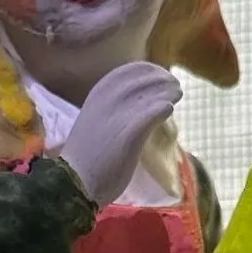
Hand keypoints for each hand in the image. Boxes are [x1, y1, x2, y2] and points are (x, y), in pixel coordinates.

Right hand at [53, 62, 181, 205]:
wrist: (73, 182)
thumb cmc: (86, 158)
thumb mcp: (96, 124)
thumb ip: (112, 113)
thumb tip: (134, 108)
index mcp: (97, 95)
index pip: (127, 71)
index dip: (147, 70)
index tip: (160, 75)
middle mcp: (108, 99)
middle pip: (141, 79)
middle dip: (161, 79)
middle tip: (175, 84)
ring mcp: (118, 115)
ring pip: (149, 94)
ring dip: (166, 91)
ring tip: (177, 93)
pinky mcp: (130, 133)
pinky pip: (151, 113)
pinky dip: (162, 108)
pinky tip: (169, 109)